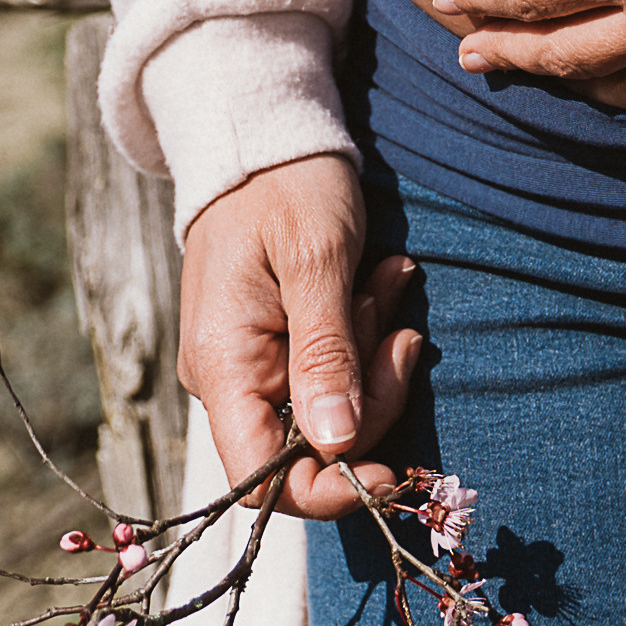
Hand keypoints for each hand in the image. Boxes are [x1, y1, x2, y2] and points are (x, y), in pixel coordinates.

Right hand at [178, 155, 423, 519]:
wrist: (264, 135)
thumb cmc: (286, 185)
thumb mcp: (317, 260)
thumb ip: (326, 353)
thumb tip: (335, 446)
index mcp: (223, 367)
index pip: (262, 482)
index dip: (331, 491)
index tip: (398, 469)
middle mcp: (228, 380)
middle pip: (312, 446)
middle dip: (373, 395)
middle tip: (401, 325)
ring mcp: (251, 364)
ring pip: (332, 407)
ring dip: (375, 352)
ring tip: (387, 281)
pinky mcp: (276, 346)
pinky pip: (330, 369)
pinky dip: (364, 333)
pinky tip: (378, 282)